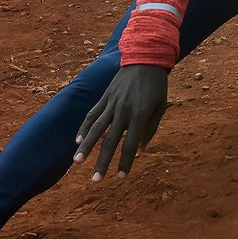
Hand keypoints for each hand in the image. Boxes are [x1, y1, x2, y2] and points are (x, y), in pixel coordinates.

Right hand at [75, 64, 168, 179]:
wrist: (145, 59)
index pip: (130, 144)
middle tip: (95, 180)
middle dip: (102, 162)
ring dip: (86, 147)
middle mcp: (123, 111)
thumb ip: (151, 128)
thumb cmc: (156, 85)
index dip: (125, 161)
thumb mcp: (161, 106)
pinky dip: (84, 128)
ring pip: (96, 129)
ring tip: (77, 162)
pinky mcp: (105, 97)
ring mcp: (112, 103)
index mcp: (140, 115)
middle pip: (110, 141)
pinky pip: (92, 115)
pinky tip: (77, 141)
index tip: (121, 176)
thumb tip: (142, 149)